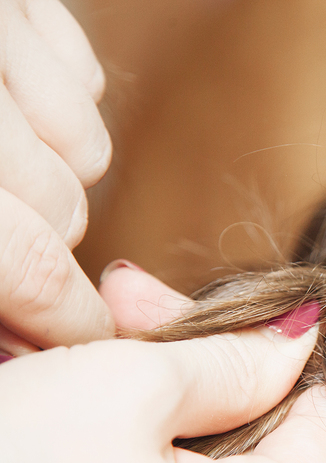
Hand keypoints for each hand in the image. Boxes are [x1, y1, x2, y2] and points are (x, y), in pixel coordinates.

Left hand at [0, 0, 113, 353]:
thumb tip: (11, 338)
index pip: (29, 264)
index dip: (67, 316)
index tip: (84, 332)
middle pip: (67, 213)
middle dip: (42, 239)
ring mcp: (1, 31)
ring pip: (87, 153)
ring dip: (53, 173)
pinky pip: (88, 83)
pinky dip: (58, 109)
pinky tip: (6, 102)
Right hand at [0, 265, 325, 462]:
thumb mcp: (127, 387)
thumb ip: (236, 357)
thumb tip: (300, 333)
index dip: (289, 356)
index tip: (241, 309)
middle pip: (271, 443)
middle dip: (213, 364)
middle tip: (142, 304)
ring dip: (174, 393)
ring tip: (109, 332)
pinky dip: (150, 442)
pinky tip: (97, 393)